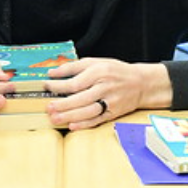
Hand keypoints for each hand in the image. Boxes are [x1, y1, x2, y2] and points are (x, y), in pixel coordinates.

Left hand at [42, 58, 171, 130]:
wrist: (141, 83)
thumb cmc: (116, 72)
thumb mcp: (96, 62)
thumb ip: (73, 66)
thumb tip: (53, 72)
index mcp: (100, 72)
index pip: (75, 82)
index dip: (59, 86)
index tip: (47, 86)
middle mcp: (105, 87)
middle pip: (80, 98)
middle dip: (62, 104)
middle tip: (49, 107)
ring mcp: (110, 101)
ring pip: (88, 111)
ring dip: (70, 116)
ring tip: (55, 118)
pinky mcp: (113, 113)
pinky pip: (97, 120)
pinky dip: (84, 124)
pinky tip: (72, 126)